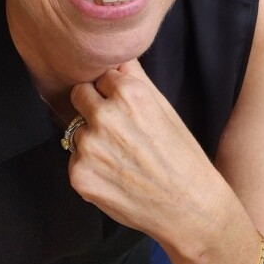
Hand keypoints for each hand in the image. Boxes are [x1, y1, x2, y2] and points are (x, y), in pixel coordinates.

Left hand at [66, 60, 226, 240]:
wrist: (188, 206)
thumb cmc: (182, 155)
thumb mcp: (165, 108)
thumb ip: (137, 78)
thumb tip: (118, 57)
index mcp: (129, 93)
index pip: (102, 75)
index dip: (113, 90)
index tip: (125, 106)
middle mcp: (105, 116)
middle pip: (79, 94)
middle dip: (93, 106)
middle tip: (117, 128)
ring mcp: (89, 147)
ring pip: (76, 129)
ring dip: (91, 138)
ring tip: (121, 156)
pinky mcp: (79, 175)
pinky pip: (75, 159)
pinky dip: (90, 166)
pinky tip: (115, 175)